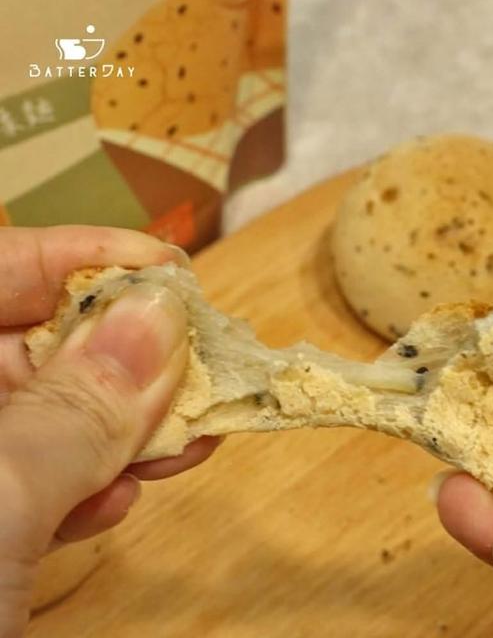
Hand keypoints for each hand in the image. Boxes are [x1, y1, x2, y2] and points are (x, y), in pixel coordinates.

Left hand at [0, 226, 220, 634]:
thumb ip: (74, 410)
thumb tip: (160, 315)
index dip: (82, 257)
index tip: (168, 268)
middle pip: (32, 344)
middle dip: (124, 353)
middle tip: (200, 358)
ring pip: (49, 416)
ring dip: (125, 424)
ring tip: (191, 429)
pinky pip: (41, 477)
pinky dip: (93, 480)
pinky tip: (127, 495)